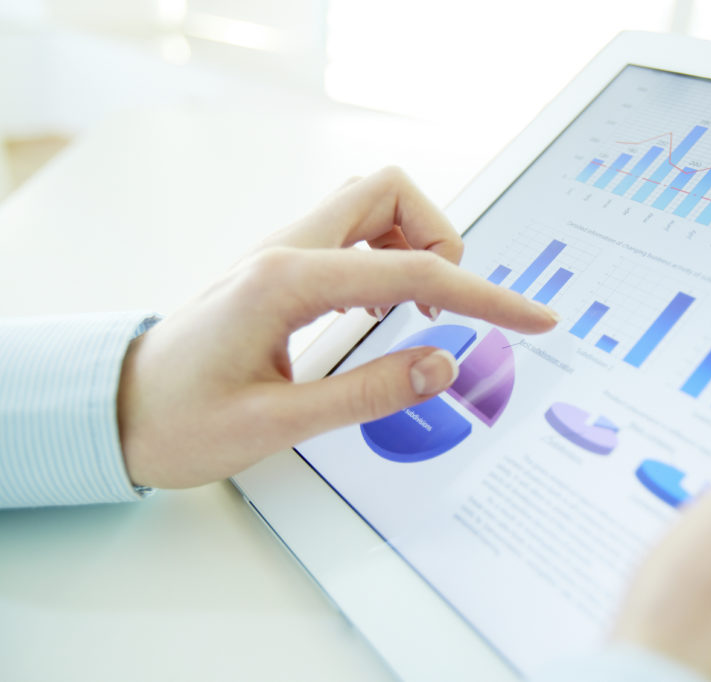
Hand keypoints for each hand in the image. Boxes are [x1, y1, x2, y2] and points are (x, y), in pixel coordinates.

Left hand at [117, 167, 558, 488]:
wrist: (115, 411)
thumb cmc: (179, 421)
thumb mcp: (277, 424)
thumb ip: (368, 393)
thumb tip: (443, 364)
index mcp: (286, 282)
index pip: (412, 273)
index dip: (484, 295)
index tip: (534, 317)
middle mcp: (286, 251)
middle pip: (389, 192)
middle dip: (440, 239)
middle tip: (445, 308)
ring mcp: (283, 253)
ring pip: (372, 204)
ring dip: (413, 245)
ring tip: (417, 316)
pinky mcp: (284, 269)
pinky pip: (353, 235)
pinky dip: (388, 259)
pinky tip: (382, 313)